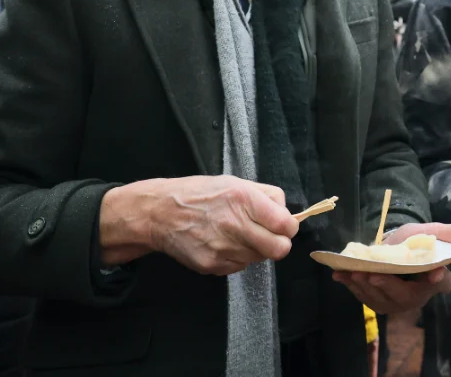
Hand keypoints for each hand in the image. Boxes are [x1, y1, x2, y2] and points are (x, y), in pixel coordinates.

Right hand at [100, 175, 298, 274]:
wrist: (160, 214)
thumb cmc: (201, 194)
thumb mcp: (237, 182)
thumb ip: (267, 196)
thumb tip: (287, 214)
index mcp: (245, 200)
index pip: (286, 225)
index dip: (289, 226)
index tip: (284, 225)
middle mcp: (236, 225)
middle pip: (279, 249)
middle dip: (279, 243)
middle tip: (269, 236)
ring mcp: (223, 249)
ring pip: (259, 259)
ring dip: (256, 250)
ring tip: (239, 235)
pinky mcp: (212, 265)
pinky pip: (239, 267)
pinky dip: (237, 258)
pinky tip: (224, 244)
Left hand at [332, 222, 450, 312]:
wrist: (395, 249)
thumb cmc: (418, 241)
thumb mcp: (434, 232)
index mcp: (437, 279)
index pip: (441, 283)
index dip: (437, 280)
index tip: (434, 273)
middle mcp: (417, 296)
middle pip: (405, 296)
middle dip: (389, 286)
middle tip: (375, 273)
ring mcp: (396, 302)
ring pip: (381, 299)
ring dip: (366, 286)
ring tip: (354, 272)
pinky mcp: (377, 301)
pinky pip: (363, 297)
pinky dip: (351, 286)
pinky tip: (341, 274)